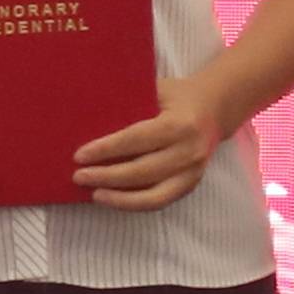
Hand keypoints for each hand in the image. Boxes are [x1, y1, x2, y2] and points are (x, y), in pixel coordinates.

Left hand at [73, 72, 246, 215]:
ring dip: (119, 198)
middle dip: (107, 176)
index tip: (79, 155)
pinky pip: (160, 201)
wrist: (214, 108)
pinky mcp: (191, 185)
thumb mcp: (155, 89)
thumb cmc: (176, 96)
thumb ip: (129, 102)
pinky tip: (113, 199)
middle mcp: (189, 151)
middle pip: (142, 171)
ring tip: (94, 194)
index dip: (107, 149)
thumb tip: (86, 117)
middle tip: (79, 176)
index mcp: (179, 124)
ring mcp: (193, 172)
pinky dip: (134, 203)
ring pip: (153, 195)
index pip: (136, 140)